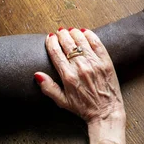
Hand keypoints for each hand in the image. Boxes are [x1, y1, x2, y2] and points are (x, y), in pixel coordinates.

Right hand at [35, 28, 125, 143]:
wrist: (106, 112)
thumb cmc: (84, 108)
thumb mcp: (62, 101)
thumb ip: (48, 88)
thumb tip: (37, 74)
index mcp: (68, 76)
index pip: (56, 52)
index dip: (51, 42)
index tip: (50, 37)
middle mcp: (81, 68)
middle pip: (68, 44)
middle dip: (62, 35)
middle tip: (60, 32)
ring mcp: (95, 64)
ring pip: (82, 41)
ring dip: (74, 33)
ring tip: (71, 31)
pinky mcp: (106, 63)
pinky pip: (97, 44)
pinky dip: (90, 36)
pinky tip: (85, 32)